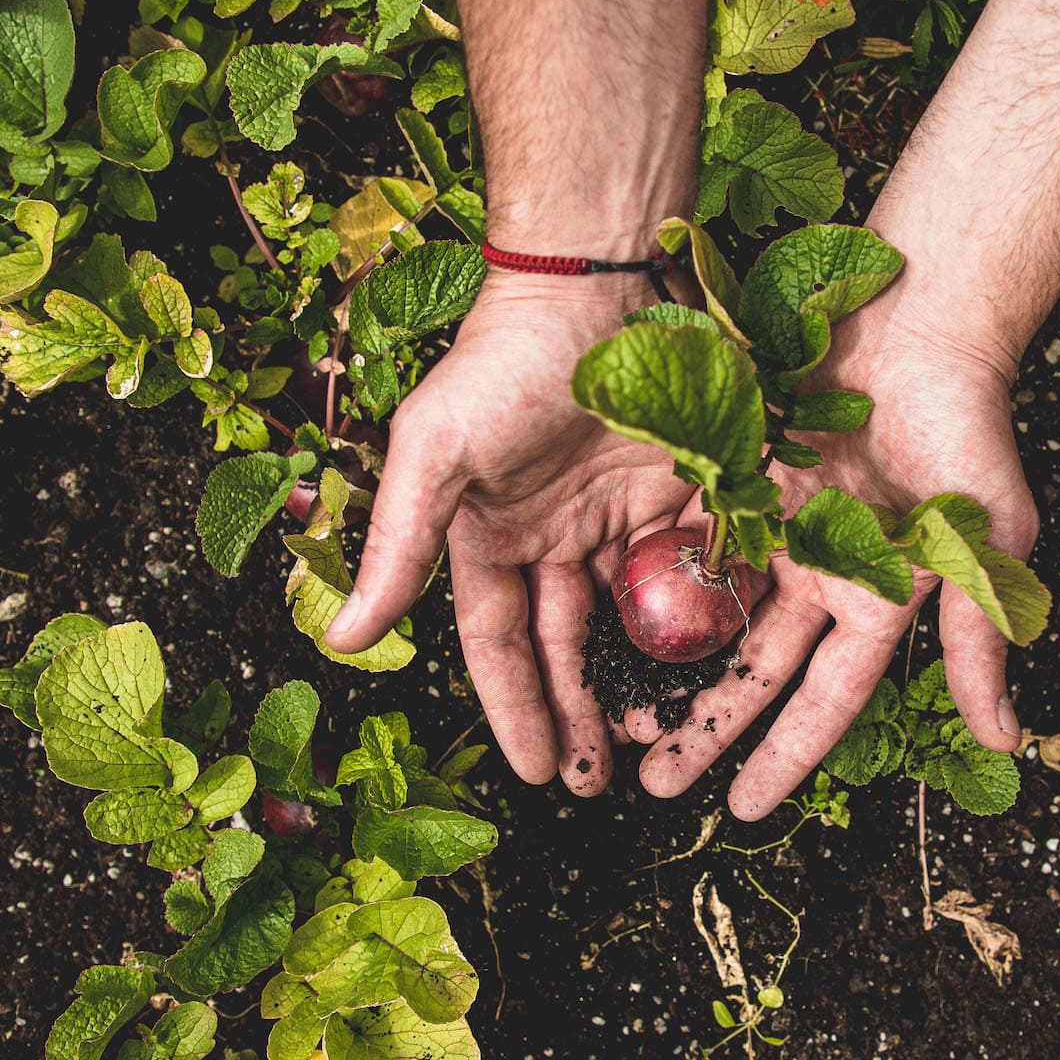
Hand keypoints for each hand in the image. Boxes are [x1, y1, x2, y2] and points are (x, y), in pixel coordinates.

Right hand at [323, 273, 691, 794]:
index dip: (518, 710)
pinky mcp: (685, 492)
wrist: (598, 279)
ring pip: (635, 622)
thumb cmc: (502, 361)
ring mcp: (621, 518)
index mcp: (489, 537)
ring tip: (665, 741)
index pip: (502, 645)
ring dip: (644, 681)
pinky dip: (704, 623)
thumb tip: (341, 642)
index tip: (542, 775)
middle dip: (585, 714)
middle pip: (572, 647)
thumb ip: (397, 548)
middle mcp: (555, 538)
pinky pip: (694, 573)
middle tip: (608, 781)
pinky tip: (718, 672)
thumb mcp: (434, 454)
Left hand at [635, 289, 1036, 817]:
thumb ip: (975, 638)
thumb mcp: (979, 546)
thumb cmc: (965, 433)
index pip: (824, 700)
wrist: (923, 324)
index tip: (743, 813)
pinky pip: (684, 538)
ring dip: (666, 664)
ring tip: (613, 713)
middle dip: (707, 727)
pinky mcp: (734, 475)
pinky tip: (596, 620)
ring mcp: (773, 525)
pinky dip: (647, 580)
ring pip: (709, 613)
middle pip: (753, 670)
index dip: (785, 756)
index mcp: (875, 600)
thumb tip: (1005, 738)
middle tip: (652, 783)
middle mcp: (819, 573)